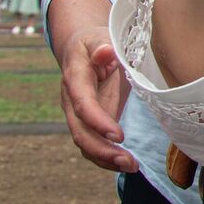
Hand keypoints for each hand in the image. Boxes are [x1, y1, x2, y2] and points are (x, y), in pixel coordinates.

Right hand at [58, 26, 136, 172]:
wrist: (83, 48)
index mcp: (75, 78)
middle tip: (129, 161)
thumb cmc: (96, 42)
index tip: (119, 135)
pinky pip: (92, 144)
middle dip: (102, 150)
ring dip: (105, 158)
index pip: (83, 104)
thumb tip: (104, 52)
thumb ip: (102, 45)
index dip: (98, 121)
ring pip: (84, 143)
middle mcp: (72, 101)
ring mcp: (78, 115)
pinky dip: (106, 157)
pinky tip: (125, 164)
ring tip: (131, 166)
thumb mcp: (100, 37)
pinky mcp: (87, 122)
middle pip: (80, 132)